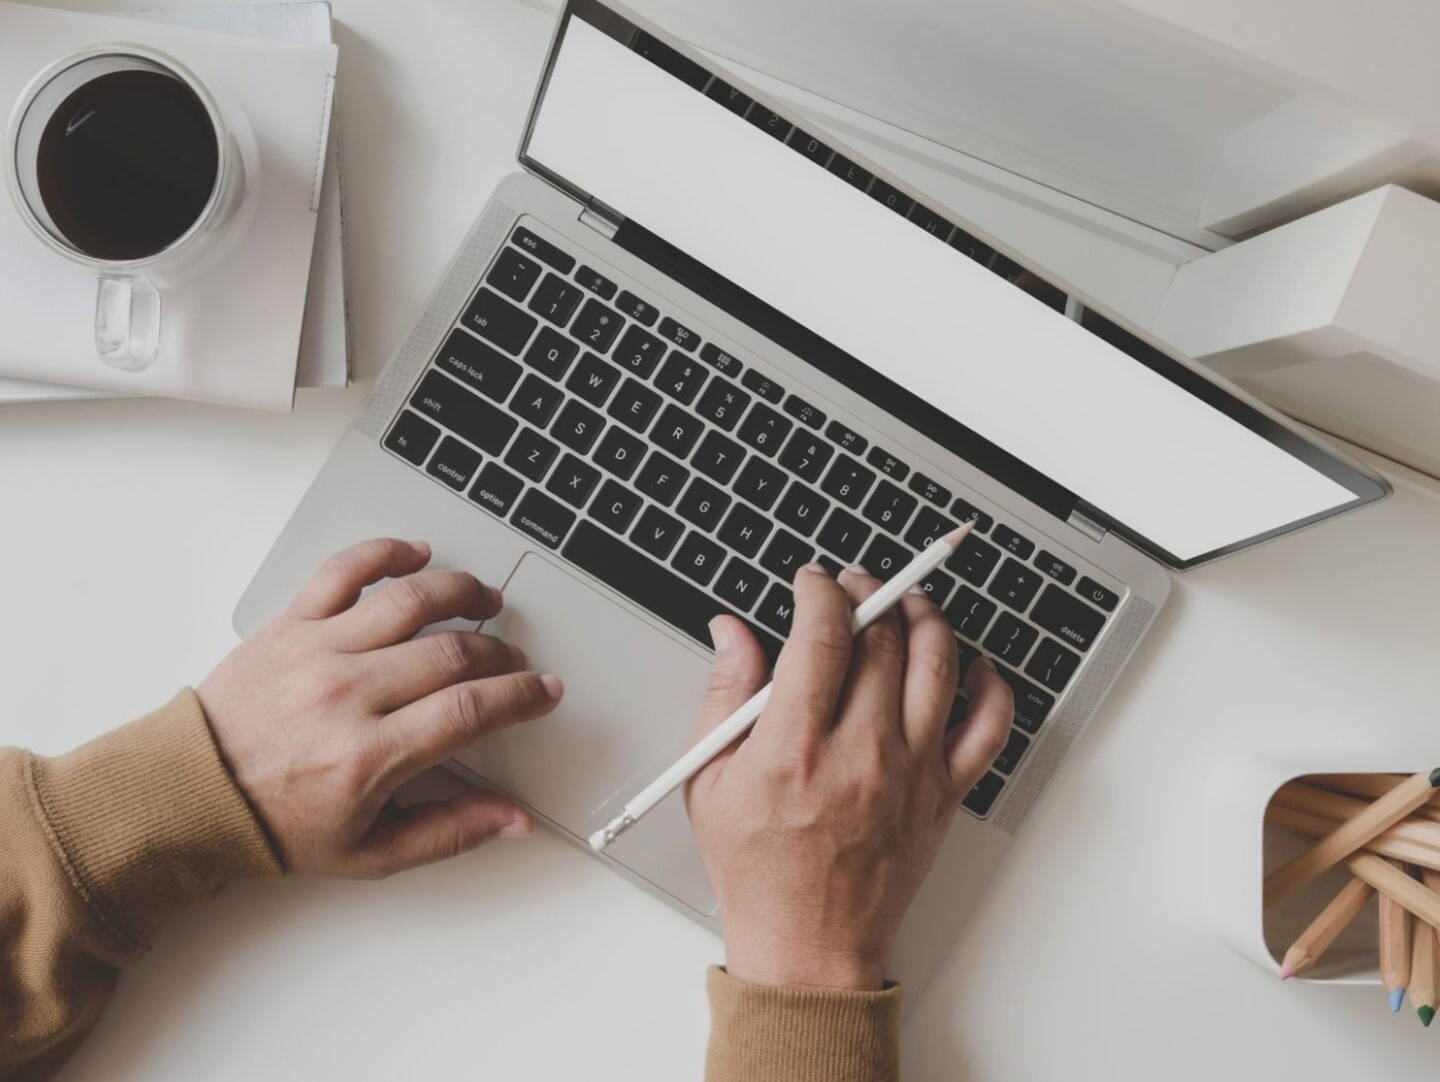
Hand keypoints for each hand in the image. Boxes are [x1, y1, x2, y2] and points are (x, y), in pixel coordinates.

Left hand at [197, 538, 561, 878]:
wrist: (190, 794)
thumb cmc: (276, 824)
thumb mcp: (369, 852)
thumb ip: (450, 832)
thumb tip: (514, 819)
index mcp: (369, 756)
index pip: (470, 709)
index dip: (521, 696)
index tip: (544, 691)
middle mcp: (346, 694)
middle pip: (452, 652)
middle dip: (500, 653)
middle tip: (513, 662)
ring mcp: (318, 650)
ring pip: (411, 599)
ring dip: (462, 591)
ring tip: (484, 599)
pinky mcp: (290, 623)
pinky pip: (346, 570)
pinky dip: (387, 552)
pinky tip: (417, 554)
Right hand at [686, 563, 1012, 989]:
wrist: (809, 947)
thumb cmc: (758, 870)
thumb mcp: (710, 781)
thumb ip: (724, 695)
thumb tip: (732, 631)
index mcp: (795, 748)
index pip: (823, 635)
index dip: (820, 591)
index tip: (813, 582)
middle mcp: (861, 753)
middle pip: (883, 638)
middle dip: (869, 591)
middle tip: (854, 584)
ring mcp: (911, 772)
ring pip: (938, 664)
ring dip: (925, 616)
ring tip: (907, 601)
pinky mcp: (944, 795)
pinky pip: (988, 727)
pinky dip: (989, 685)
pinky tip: (970, 664)